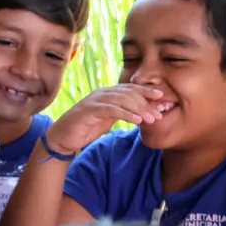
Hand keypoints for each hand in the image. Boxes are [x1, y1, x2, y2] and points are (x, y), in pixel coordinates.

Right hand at [49, 84, 168, 154]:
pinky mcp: (88, 110)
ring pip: (122, 100)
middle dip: (146, 103)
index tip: (162, 96)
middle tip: (159, 114)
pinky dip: (126, 114)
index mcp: (107, 93)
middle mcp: (101, 93)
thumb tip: (143, 112)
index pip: (130, 88)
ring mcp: (94, 100)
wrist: (63, 137)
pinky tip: (136, 120)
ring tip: (151, 119)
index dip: (146, 90)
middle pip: (129, 93)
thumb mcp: (109, 118)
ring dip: (139, 109)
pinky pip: (111, 110)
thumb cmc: (86, 127)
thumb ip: (122, 112)